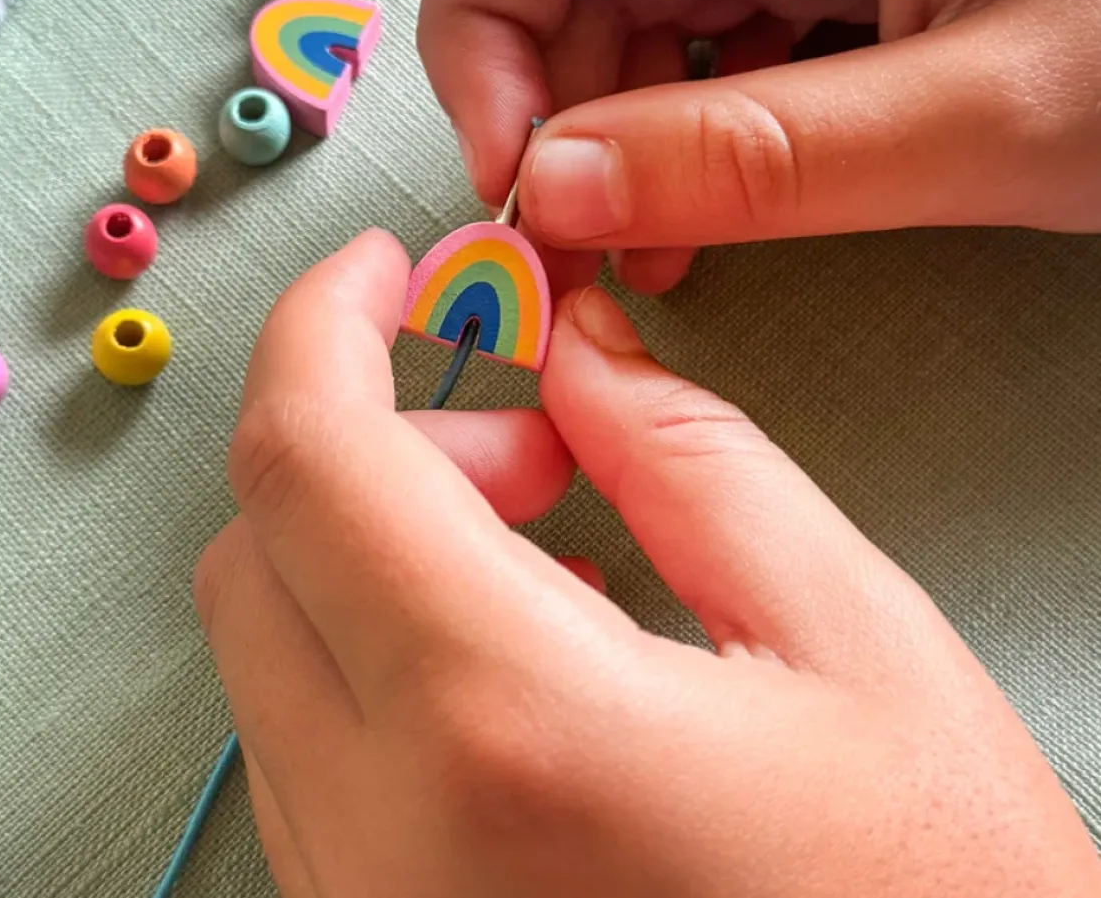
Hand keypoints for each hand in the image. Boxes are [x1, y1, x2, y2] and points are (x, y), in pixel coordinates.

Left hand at [194, 232, 1098, 896]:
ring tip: (555, 567)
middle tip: (532, 447)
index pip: (309, 459)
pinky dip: (374, 653)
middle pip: (257, 542)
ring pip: (267, 644)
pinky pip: (302, 748)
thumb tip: (572, 348)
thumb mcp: (852, 647)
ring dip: (373, 549)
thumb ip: (689, 457)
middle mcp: (383, 834)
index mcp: (506, 726)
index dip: (325, 327)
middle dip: (376, 442)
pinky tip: (519, 669)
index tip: (382, 273)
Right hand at [419, 0, 1100, 292]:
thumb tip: (552, 192)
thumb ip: (760, 157)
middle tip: (573, 246)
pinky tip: (705, 219)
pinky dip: (680, 133)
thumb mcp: (996, 115)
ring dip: (611, 131)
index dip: (488, 22)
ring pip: (632, 2)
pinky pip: (709, 36)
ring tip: (647, 258)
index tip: (514, 173)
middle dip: (547, 96)